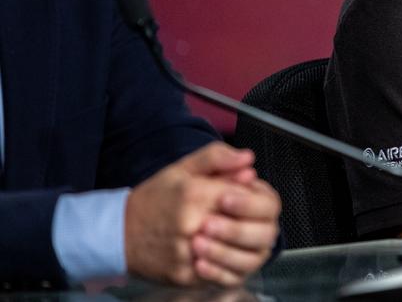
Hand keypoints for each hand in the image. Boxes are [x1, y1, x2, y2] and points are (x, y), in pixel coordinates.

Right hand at [124, 143, 279, 285]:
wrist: (117, 233)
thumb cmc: (154, 199)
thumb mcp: (182, 169)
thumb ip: (217, 158)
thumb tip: (249, 159)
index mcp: (195, 194)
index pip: (245, 196)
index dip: (251, 195)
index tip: (245, 194)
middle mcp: (192, 225)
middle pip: (245, 227)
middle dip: (251, 221)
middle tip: (244, 217)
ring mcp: (189, 254)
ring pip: (239, 254)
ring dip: (244, 245)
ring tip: (236, 234)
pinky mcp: (185, 276)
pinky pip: (222, 275)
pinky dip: (229, 264)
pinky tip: (224, 251)